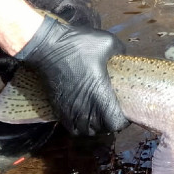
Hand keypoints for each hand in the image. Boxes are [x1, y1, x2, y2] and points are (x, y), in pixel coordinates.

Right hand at [14, 15, 128, 136]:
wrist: (48, 47)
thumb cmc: (79, 45)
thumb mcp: (108, 42)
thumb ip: (121, 52)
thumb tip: (124, 57)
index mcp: (100, 96)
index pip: (115, 123)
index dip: (123, 120)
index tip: (126, 110)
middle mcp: (85, 109)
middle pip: (102, 129)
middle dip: (111, 122)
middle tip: (115, 110)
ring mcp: (70, 111)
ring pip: (86, 131)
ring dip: (96, 126)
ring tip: (100, 115)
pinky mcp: (59, 109)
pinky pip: (72, 128)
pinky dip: (80, 126)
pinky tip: (85, 115)